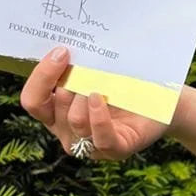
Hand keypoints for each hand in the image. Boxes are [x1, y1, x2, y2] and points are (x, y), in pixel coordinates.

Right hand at [20, 46, 168, 161]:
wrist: (163, 100)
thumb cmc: (126, 82)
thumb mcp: (99, 71)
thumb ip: (79, 65)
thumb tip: (65, 45)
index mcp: (57, 111)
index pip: (33, 100)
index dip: (41, 76)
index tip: (61, 51)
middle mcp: (67, 131)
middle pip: (49, 109)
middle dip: (66, 81)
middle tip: (87, 65)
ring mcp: (90, 145)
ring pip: (74, 121)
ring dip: (85, 96)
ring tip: (100, 82)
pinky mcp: (115, 149)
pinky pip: (100, 137)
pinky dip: (98, 116)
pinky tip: (100, 97)